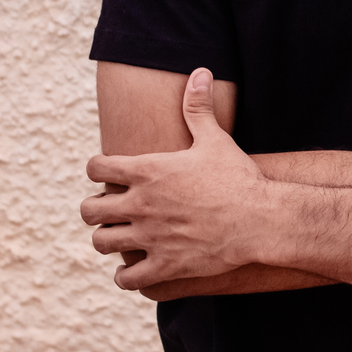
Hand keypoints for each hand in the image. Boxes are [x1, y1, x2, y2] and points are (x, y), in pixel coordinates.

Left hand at [82, 69, 272, 290]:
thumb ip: (198, 108)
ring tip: (119, 238)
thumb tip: (200, 72)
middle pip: (89, 210)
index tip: (108, 174)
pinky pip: (127, 278)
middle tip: (109, 210)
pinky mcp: (165, 266)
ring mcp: (150, 238)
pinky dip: (126, 276)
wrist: (261, 219)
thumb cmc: (238, 177)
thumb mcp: (215, 139)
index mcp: (147, 172)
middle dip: (95, 209)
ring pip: (102, 243)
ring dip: (107, 240)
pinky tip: (135, 269)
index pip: (96, 168)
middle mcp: (141, 205)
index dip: (98, 170)